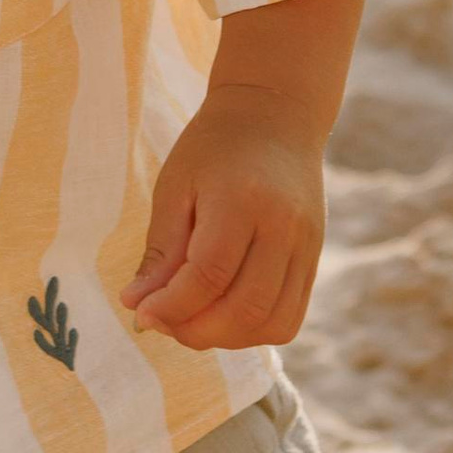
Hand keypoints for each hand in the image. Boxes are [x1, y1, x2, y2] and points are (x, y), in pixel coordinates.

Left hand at [121, 86, 326, 350]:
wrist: (276, 115)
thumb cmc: (214, 147)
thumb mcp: (175, 186)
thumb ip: (161, 251)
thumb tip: (137, 306)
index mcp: (242, 200)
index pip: (209, 275)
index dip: (171, 306)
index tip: (141, 313)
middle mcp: (284, 227)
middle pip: (245, 308)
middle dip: (196, 330)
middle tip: (162, 321)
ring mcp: (307, 246)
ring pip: (272, 323)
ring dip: (226, 338)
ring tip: (191, 320)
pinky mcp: (314, 258)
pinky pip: (290, 317)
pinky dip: (254, 331)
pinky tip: (223, 316)